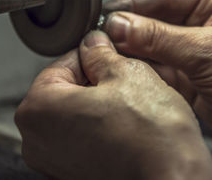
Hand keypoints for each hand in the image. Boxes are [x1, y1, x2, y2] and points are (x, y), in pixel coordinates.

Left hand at [15, 31, 211, 179]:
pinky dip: (104, 126)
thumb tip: (93, 44)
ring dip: (103, 102)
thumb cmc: (150, 134)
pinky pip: (86, 137)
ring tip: (132, 101)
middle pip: (68, 91)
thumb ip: (101, 53)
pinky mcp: (75, 175)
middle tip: (126, 76)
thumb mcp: (126, 73)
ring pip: (79, 114)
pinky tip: (129, 123)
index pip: (62, 64)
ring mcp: (55, 163)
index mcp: (39, 109)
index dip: (92, 55)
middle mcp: (37, 141)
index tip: (111, 54)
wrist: (174, 178)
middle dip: (97, 79)